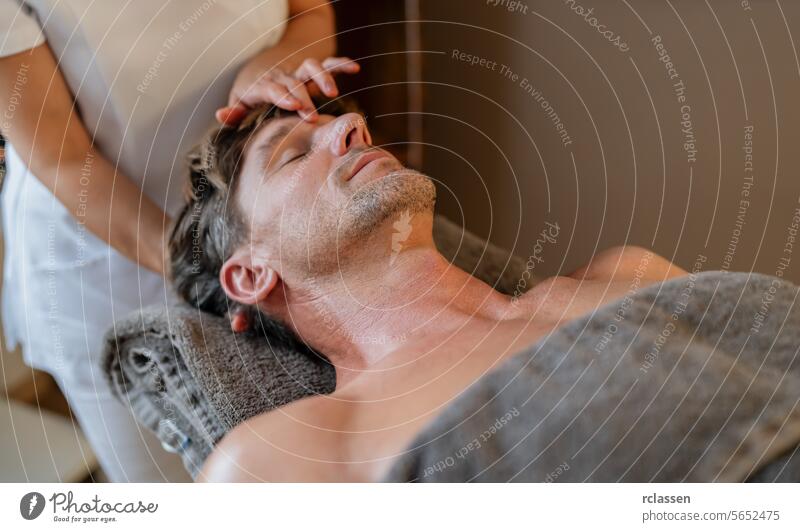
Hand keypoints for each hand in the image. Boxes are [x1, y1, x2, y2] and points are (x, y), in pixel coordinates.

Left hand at [216, 57, 359, 125]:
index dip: (282, 96)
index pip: (272, 89)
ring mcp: (298, 73)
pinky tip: (355, 68)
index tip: (294, 106)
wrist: (261, 69)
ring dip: (322, 77)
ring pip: (311, 67)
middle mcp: (283, 77)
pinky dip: (340, 64)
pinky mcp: (311, 72)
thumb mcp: (240, 102)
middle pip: (294, 83)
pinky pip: (328, 64)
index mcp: (264, 86)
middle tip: (312, 117)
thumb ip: (234, 112)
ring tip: (332, 93)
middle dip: (304, 98)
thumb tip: (221, 115)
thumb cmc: (252, 93)